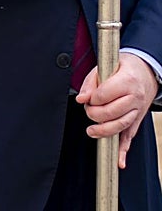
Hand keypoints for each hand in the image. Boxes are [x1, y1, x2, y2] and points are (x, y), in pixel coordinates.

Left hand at [75, 52, 159, 167]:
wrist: (146, 71)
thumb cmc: (122, 67)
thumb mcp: (106, 67)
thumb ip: (91, 82)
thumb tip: (82, 99)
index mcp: (127, 81)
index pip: (105, 95)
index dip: (92, 98)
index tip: (87, 98)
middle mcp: (135, 97)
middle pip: (112, 112)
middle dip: (95, 114)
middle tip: (88, 111)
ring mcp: (138, 110)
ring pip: (121, 125)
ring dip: (104, 131)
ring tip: (91, 131)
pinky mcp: (138, 120)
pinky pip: (131, 136)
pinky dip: (124, 149)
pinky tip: (119, 161)